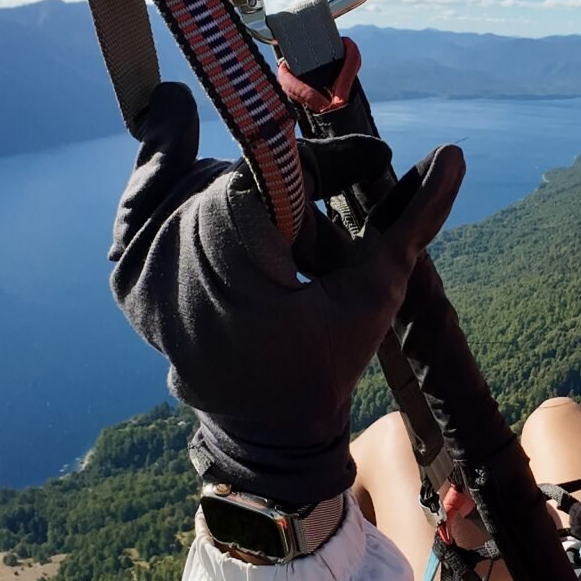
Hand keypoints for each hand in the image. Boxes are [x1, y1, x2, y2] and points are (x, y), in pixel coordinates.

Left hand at [110, 83, 463, 506]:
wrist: (264, 431)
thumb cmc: (321, 365)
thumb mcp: (372, 292)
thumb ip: (408, 218)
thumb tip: (452, 154)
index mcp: (231, 235)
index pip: (283, 161)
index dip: (334, 162)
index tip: (373, 162)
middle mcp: (174, 236)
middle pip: (244, 173)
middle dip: (294, 196)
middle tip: (326, 242)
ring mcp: (142, 255)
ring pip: (204, 181)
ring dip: (247, 197)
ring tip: (284, 249)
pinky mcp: (129, 272)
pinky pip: (147, 203)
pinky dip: (169, 184)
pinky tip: (188, 149)